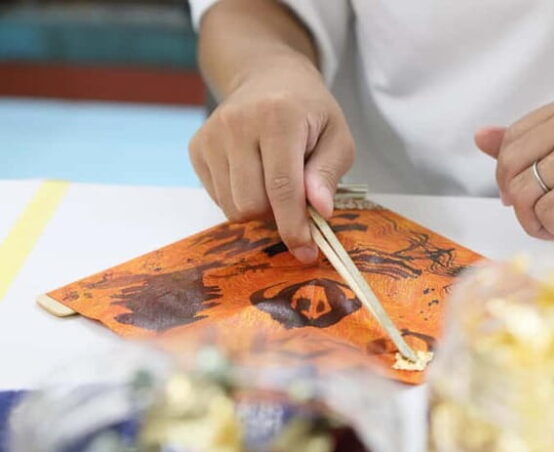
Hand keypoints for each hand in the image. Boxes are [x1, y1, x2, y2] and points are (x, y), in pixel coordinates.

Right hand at [189, 52, 354, 262]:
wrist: (267, 76)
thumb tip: (320, 211)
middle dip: (277, 217)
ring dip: (259, 210)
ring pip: (232, 208)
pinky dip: (240, 199)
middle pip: (251, 205)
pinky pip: (218, 198)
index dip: (294, 227)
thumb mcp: (337, 137)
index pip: (282, 188)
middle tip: (297, 203)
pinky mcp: (196, 148)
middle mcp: (236, 124)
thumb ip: (328, 174)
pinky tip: (254, 175)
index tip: (306, 252)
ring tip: (275, 183)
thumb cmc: (309, 111)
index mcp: (278, 118)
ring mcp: (211, 136)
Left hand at [474, 89, 553, 254]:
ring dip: (539, 221)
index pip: (511, 140)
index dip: (512, 176)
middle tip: (549, 213)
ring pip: (522, 194)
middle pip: (509, 165)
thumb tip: (480, 136)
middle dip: (520, 201)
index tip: (537, 192)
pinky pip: (544, 216)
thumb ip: (527, 145)